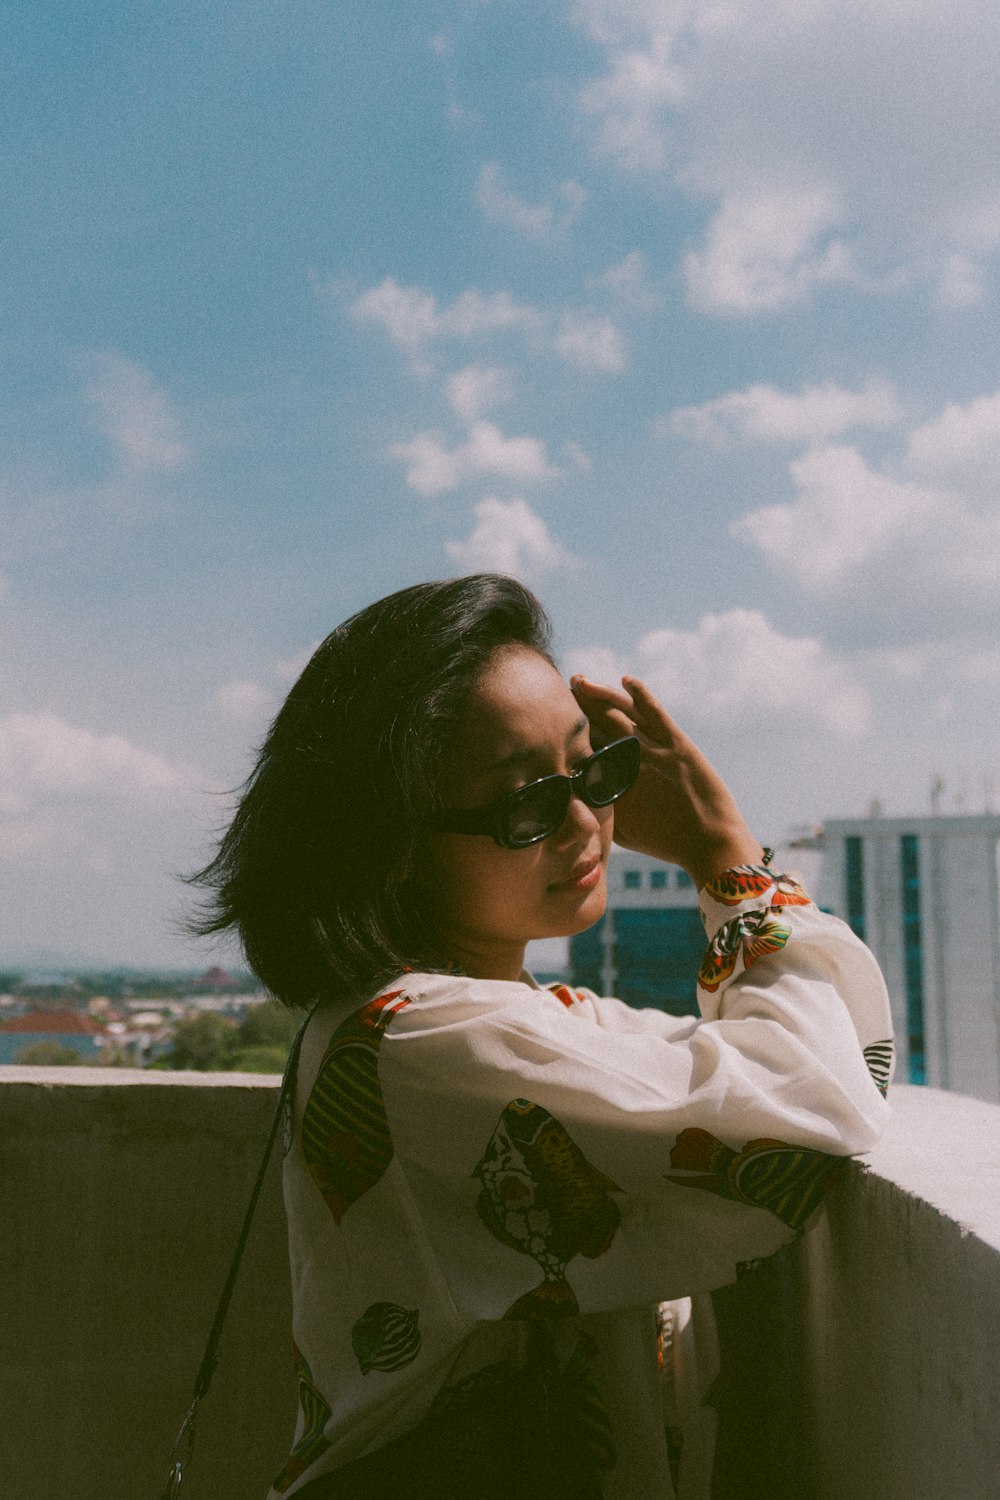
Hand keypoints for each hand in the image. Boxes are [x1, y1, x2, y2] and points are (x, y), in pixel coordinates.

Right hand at [570, 673, 762, 888]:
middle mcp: (626, 763)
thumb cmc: (666, 844)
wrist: (709, 843)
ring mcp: (652, 750)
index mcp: (608, 786)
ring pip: (617, 713)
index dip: (562, 734)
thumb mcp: (622, 835)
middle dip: (573, 706)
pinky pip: (652, 710)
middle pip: (592, 725)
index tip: (547, 721)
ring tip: (578, 681)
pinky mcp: (677, 742)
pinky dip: (638, 693)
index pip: (578, 752)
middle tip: (558, 692)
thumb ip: (599, 814)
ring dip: (596, 693)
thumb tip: (578, 801)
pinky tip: (625, 681)